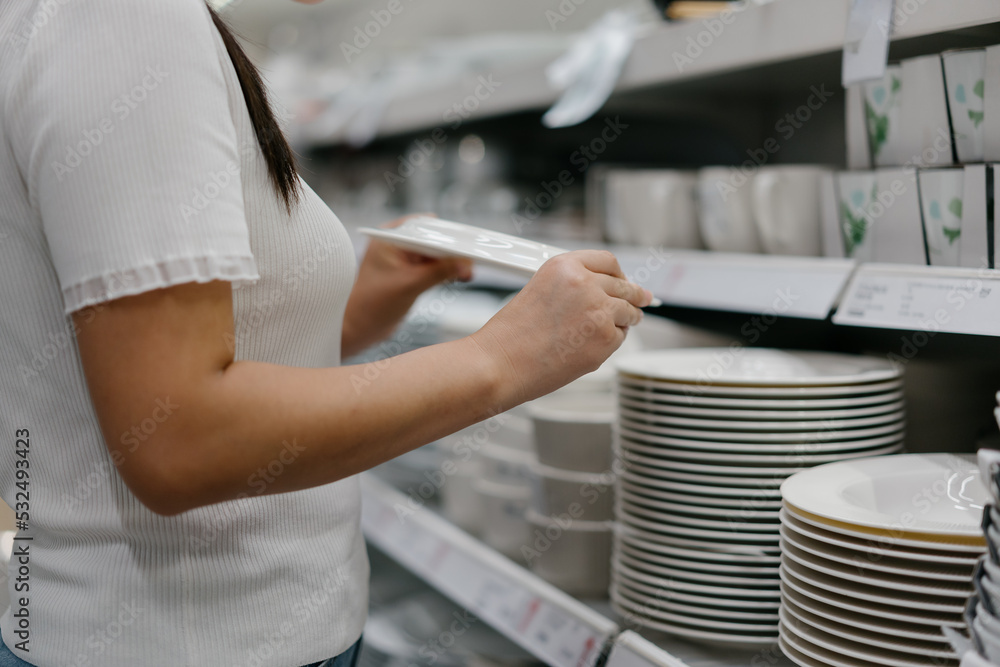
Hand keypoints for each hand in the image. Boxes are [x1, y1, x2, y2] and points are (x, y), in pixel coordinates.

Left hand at [342, 215, 472, 356]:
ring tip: (469, 272)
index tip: (467, 242)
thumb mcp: (409, 286)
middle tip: (473, 259)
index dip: (447, 235)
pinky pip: (433, 268)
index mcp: (389, 238)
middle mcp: (396, 244)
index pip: (424, 228)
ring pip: (435, 255)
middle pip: (433, 240)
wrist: (357, 329)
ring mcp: (403, 260)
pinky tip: (461, 276)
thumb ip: (438, 273)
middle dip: (453, 250)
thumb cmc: (370, 306)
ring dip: (452, 263)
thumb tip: (464, 264)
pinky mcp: (409, 274)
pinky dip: (446, 272)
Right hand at [469, 250, 651, 405]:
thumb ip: (571, 286)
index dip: (620, 274)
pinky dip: (611, 343)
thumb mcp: (539, 290)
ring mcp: (599, 311)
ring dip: (628, 319)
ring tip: (623, 325)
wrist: (501, 363)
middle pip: (624, 286)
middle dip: (635, 295)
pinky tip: (590, 348)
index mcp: (565, 266)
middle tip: (644, 299)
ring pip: (628, 312)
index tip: (626, 280)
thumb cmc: (512, 335)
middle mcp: (585, 283)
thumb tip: (602, 293)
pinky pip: (619, 338)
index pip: (608, 261)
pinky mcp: (605, 339)